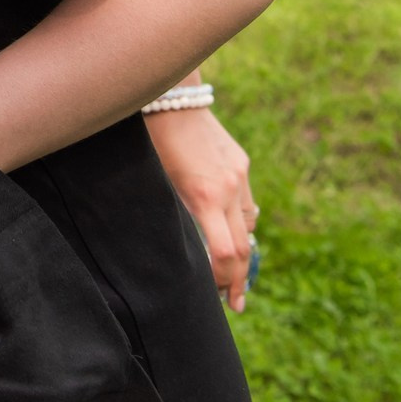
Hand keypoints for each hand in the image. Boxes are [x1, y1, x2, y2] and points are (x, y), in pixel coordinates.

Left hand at [145, 106, 255, 310]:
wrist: (169, 97)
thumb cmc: (151, 142)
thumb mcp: (156, 183)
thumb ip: (174, 215)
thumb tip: (181, 249)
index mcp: (204, 197)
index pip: (226, 255)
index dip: (222, 281)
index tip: (215, 298)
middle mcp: (228, 188)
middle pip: (244, 248)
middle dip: (240, 280)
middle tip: (235, 304)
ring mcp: (238, 174)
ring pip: (249, 226)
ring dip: (244, 252)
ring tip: (234, 274)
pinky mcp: (240, 162)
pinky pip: (246, 202)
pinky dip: (241, 222)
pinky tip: (231, 232)